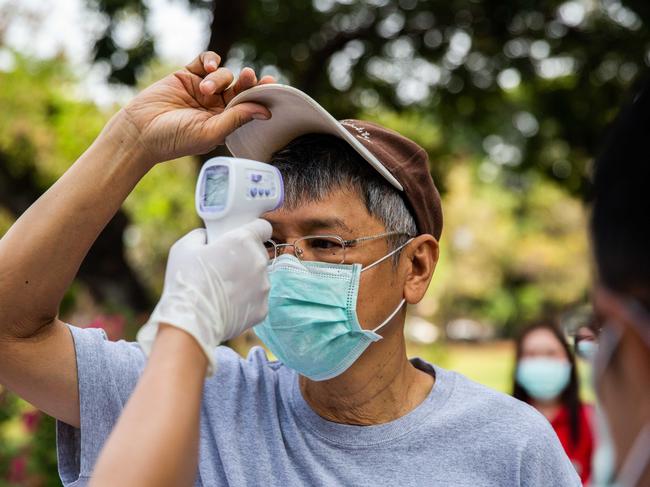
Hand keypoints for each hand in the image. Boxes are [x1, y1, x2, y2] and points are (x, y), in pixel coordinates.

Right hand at [120, 51, 274, 165]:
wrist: (141, 131)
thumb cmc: (175, 139)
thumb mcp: (211, 131)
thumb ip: (237, 119)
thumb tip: (265, 111)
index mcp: (226, 122)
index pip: (249, 106)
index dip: (261, 95)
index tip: (272, 85)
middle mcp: (216, 106)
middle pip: (240, 87)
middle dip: (246, 81)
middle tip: (249, 76)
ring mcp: (202, 89)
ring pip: (224, 74)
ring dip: (219, 78)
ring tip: (205, 89)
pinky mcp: (188, 75)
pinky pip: (206, 60)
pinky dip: (211, 60)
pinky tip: (210, 66)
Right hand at [137, 219, 271, 374]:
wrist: (190, 322)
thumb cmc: (186, 280)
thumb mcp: (185, 246)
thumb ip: (202, 236)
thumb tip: (208, 238)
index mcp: (244, 241)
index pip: (263, 227)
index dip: (254, 230)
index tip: (244, 237)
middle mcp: (259, 262)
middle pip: (259, 254)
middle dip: (245, 257)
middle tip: (225, 266)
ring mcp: (264, 287)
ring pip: (259, 278)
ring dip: (247, 280)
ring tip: (223, 290)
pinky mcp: (263, 309)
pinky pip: (257, 299)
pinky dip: (246, 301)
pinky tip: (228, 305)